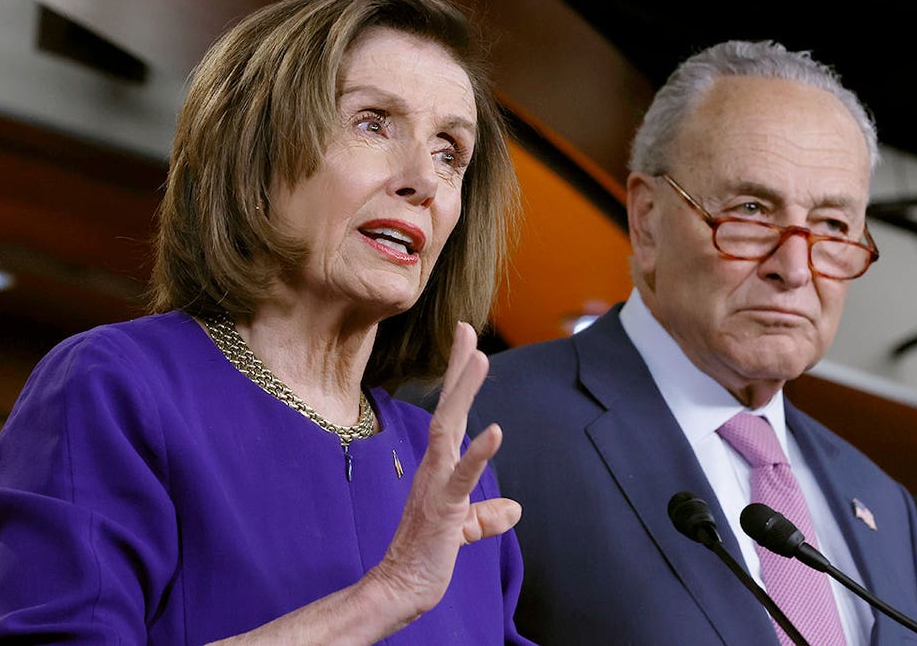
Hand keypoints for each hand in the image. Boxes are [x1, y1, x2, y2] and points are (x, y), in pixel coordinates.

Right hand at [367, 321, 521, 620]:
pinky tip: (495, 431)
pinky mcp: (443, 507)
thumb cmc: (427, 555)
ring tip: (478, 357)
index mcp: (440, 467)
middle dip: (457, 368)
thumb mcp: (465, 530)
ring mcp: (436, 484)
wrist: (402, 588)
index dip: (459, 378)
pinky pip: (461, 476)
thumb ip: (487, 516)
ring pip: (449, 429)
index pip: (452, 414)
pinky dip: (478, 453)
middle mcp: (435, 467)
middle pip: (448, 408)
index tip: (466, 340)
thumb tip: (513, 509)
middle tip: (465, 328)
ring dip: (463, 393)